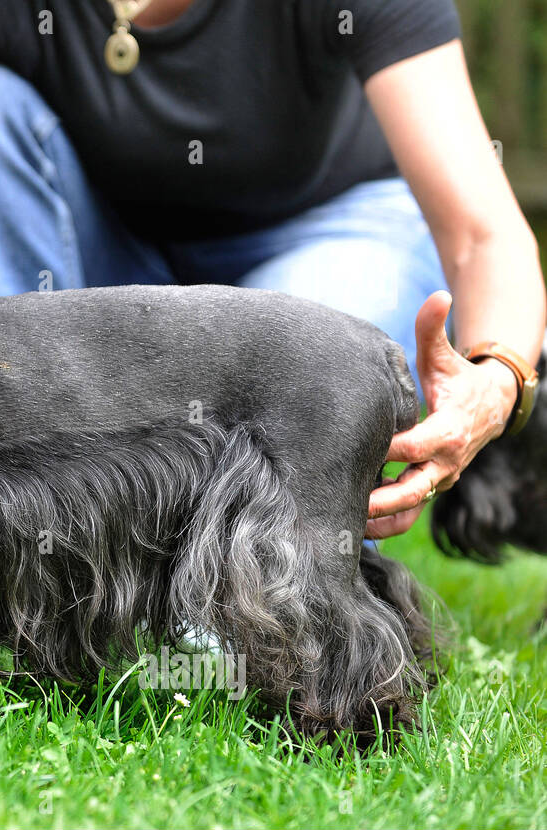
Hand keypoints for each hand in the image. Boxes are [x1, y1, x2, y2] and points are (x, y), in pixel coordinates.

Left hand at [366, 291, 518, 538]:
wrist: (490, 406)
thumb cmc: (457, 380)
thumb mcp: (444, 357)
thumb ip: (433, 330)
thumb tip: (436, 295)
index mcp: (448, 431)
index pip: (414, 446)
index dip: (387, 451)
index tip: (355, 452)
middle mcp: (445, 463)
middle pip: (412, 489)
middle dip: (380, 499)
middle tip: (344, 503)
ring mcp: (439, 480)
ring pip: (412, 509)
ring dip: (381, 521)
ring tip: (344, 527)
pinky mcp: (430, 488)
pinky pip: (410, 515)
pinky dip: (386, 524)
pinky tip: (354, 529)